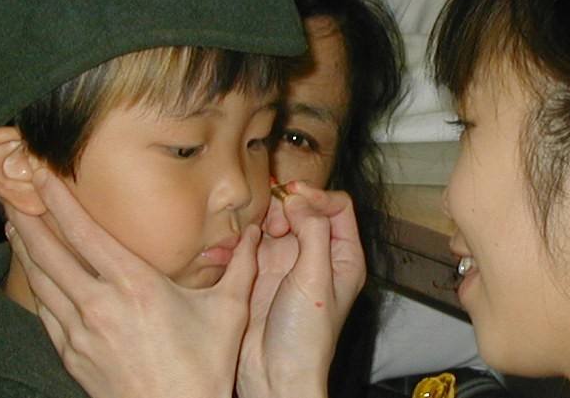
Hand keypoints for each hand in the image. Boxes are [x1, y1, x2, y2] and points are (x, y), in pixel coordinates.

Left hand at [6, 168, 258, 397]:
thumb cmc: (204, 367)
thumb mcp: (229, 311)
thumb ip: (242, 266)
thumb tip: (257, 232)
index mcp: (136, 286)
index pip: (85, 233)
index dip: (58, 201)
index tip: (42, 176)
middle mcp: (100, 305)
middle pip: (49, 254)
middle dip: (28, 219)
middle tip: (14, 193)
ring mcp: (81, 333)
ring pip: (41, 282)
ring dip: (27, 250)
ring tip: (17, 227)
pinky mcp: (73, 355)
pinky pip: (47, 312)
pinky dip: (37, 286)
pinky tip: (37, 276)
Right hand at [237, 182, 365, 397]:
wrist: (272, 374)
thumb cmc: (306, 336)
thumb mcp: (316, 277)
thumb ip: (312, 230)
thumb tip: (297, 198)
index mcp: (342, 255)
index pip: (336, 206)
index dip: (316, 195)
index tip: (292, 195)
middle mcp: (315, 253)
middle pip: (302, 208)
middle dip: (285, 208)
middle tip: (273, 226)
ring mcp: (287, 260)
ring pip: (275, 220)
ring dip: (260, 220)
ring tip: (250, 234)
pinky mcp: (260, 269)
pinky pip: (249, 241)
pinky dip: (238, 238)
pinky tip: (227, 246)